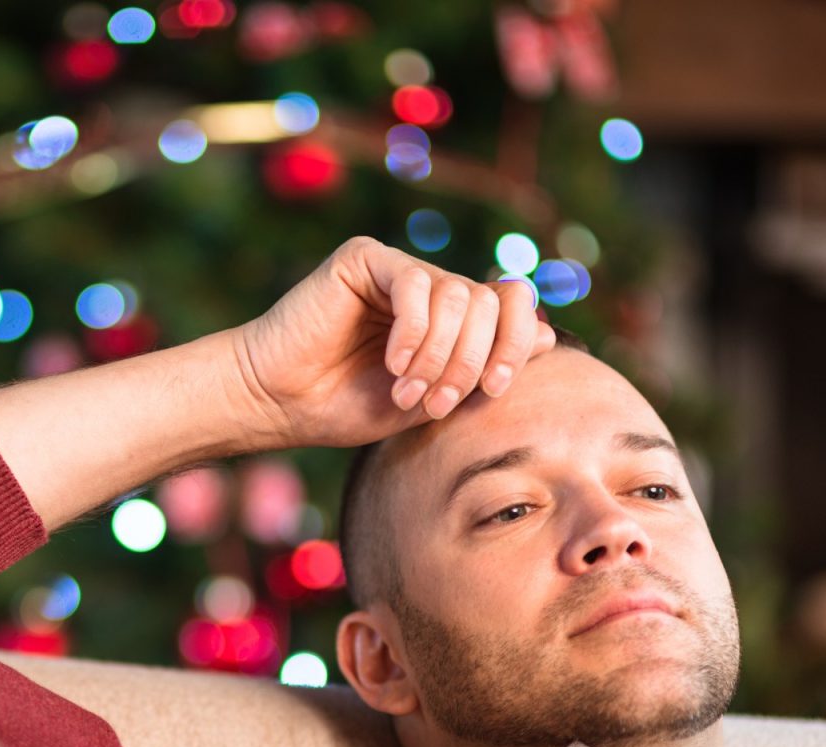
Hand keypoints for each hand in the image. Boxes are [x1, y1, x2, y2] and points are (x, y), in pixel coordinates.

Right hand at [228, 237, 555, 450]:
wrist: (280, 403)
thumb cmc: (347, 408)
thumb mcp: (432, 400)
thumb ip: (482, 371)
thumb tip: (545, 335)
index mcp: (452, 319)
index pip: (512, 307)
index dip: (514, 346)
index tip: (493, 391)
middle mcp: (432, 288)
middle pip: (492, 303)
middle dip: (471, 362)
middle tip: (435, 403)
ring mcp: (401, 271)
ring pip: (459, 295)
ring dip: (440, 356)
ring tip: (406, 390)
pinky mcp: (367, 259)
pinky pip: (417, 284)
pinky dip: (414, 332)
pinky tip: (393, 365)